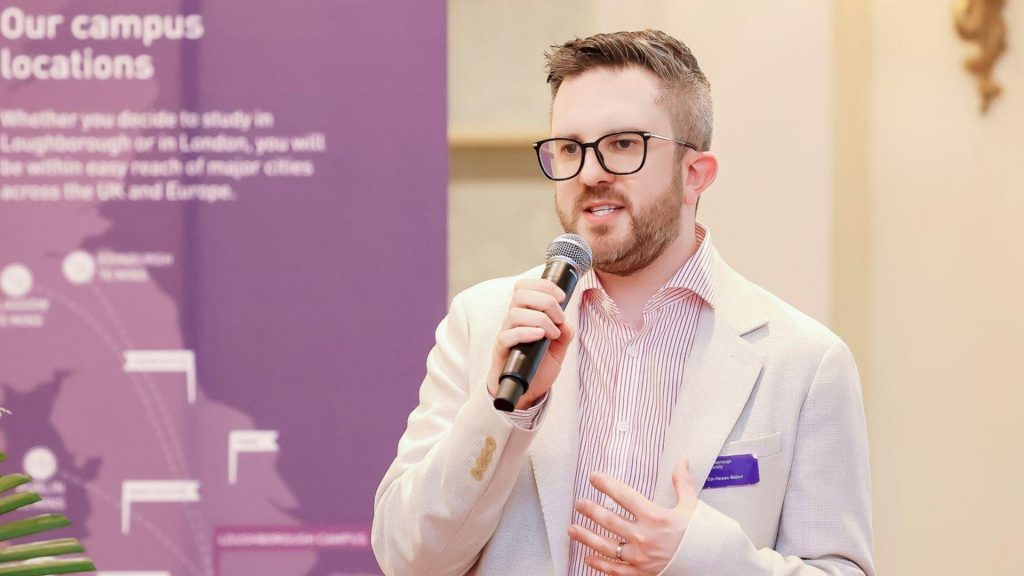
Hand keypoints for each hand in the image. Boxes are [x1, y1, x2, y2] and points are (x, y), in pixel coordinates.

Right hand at [486, 278, 573, 409]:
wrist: (526, 393)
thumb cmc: (537, 368)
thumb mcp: (557, 351)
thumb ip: (564, 336)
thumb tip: (568, 325)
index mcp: (524, 314)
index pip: (524, 287)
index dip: (543, 285)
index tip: (562, 297)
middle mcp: (512, 321)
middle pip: (520, 294)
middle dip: (546, 301)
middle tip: (559, 317)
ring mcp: (506, 334)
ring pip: (515, 312)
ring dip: (540, 318)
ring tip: (553, 333)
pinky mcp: (501, 351)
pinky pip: (507, 336)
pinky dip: (526, 332)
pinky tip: (541, 336)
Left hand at [568, 458, 697, 574]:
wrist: (712, 564)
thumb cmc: (700, 536)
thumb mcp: (692, 507)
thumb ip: (682, 483)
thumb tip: (681, 461)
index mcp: (655, 516)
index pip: (624, 496)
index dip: (606, 484)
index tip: (594, 477)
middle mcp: (644, 536)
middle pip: (609, 520)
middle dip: (590, 510)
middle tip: (579, 503)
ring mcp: (640, 557)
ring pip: (606, 546)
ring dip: (586, 537)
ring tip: (572, 529)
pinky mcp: (641, 573)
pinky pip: (615, 570)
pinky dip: (599, 565)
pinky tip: (587, 558)